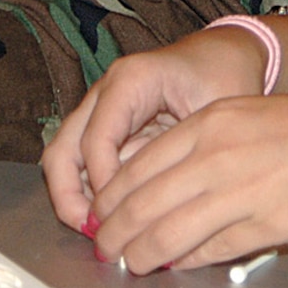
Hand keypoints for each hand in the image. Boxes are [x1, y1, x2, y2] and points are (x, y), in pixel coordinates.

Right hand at [42, 26, 269, 228]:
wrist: (225, 54)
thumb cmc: (223, 74)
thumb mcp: (215, 110)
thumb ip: (186, 151)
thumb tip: (160, 205)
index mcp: (131, 80)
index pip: (97, 139)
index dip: (104, 184)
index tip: (122, 216)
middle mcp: (106, 92)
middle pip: (63, 148)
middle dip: (70, 197)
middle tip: (94, 233)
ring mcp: (101, 109)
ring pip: (64, 158)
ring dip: (74, 198)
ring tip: (100, 232)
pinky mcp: (107, 127)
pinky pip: (82, 163)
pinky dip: (89, 192)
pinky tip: (112, 218)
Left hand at [85, 81, 287, 273]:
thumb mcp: (246, 117)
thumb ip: (206, 145)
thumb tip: (167, 181)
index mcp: (209, 123)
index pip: (138, 165)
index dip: (111, 197)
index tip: (99, 213)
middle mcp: (216, 154)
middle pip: (144, 202)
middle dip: (116, 231)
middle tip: (104, 248)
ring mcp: (240, 191)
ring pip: (169, 231)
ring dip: (143, 253)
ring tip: (131, 263)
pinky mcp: (266, 224)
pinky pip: (212, 249)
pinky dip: (188, 261)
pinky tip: (177, 265)